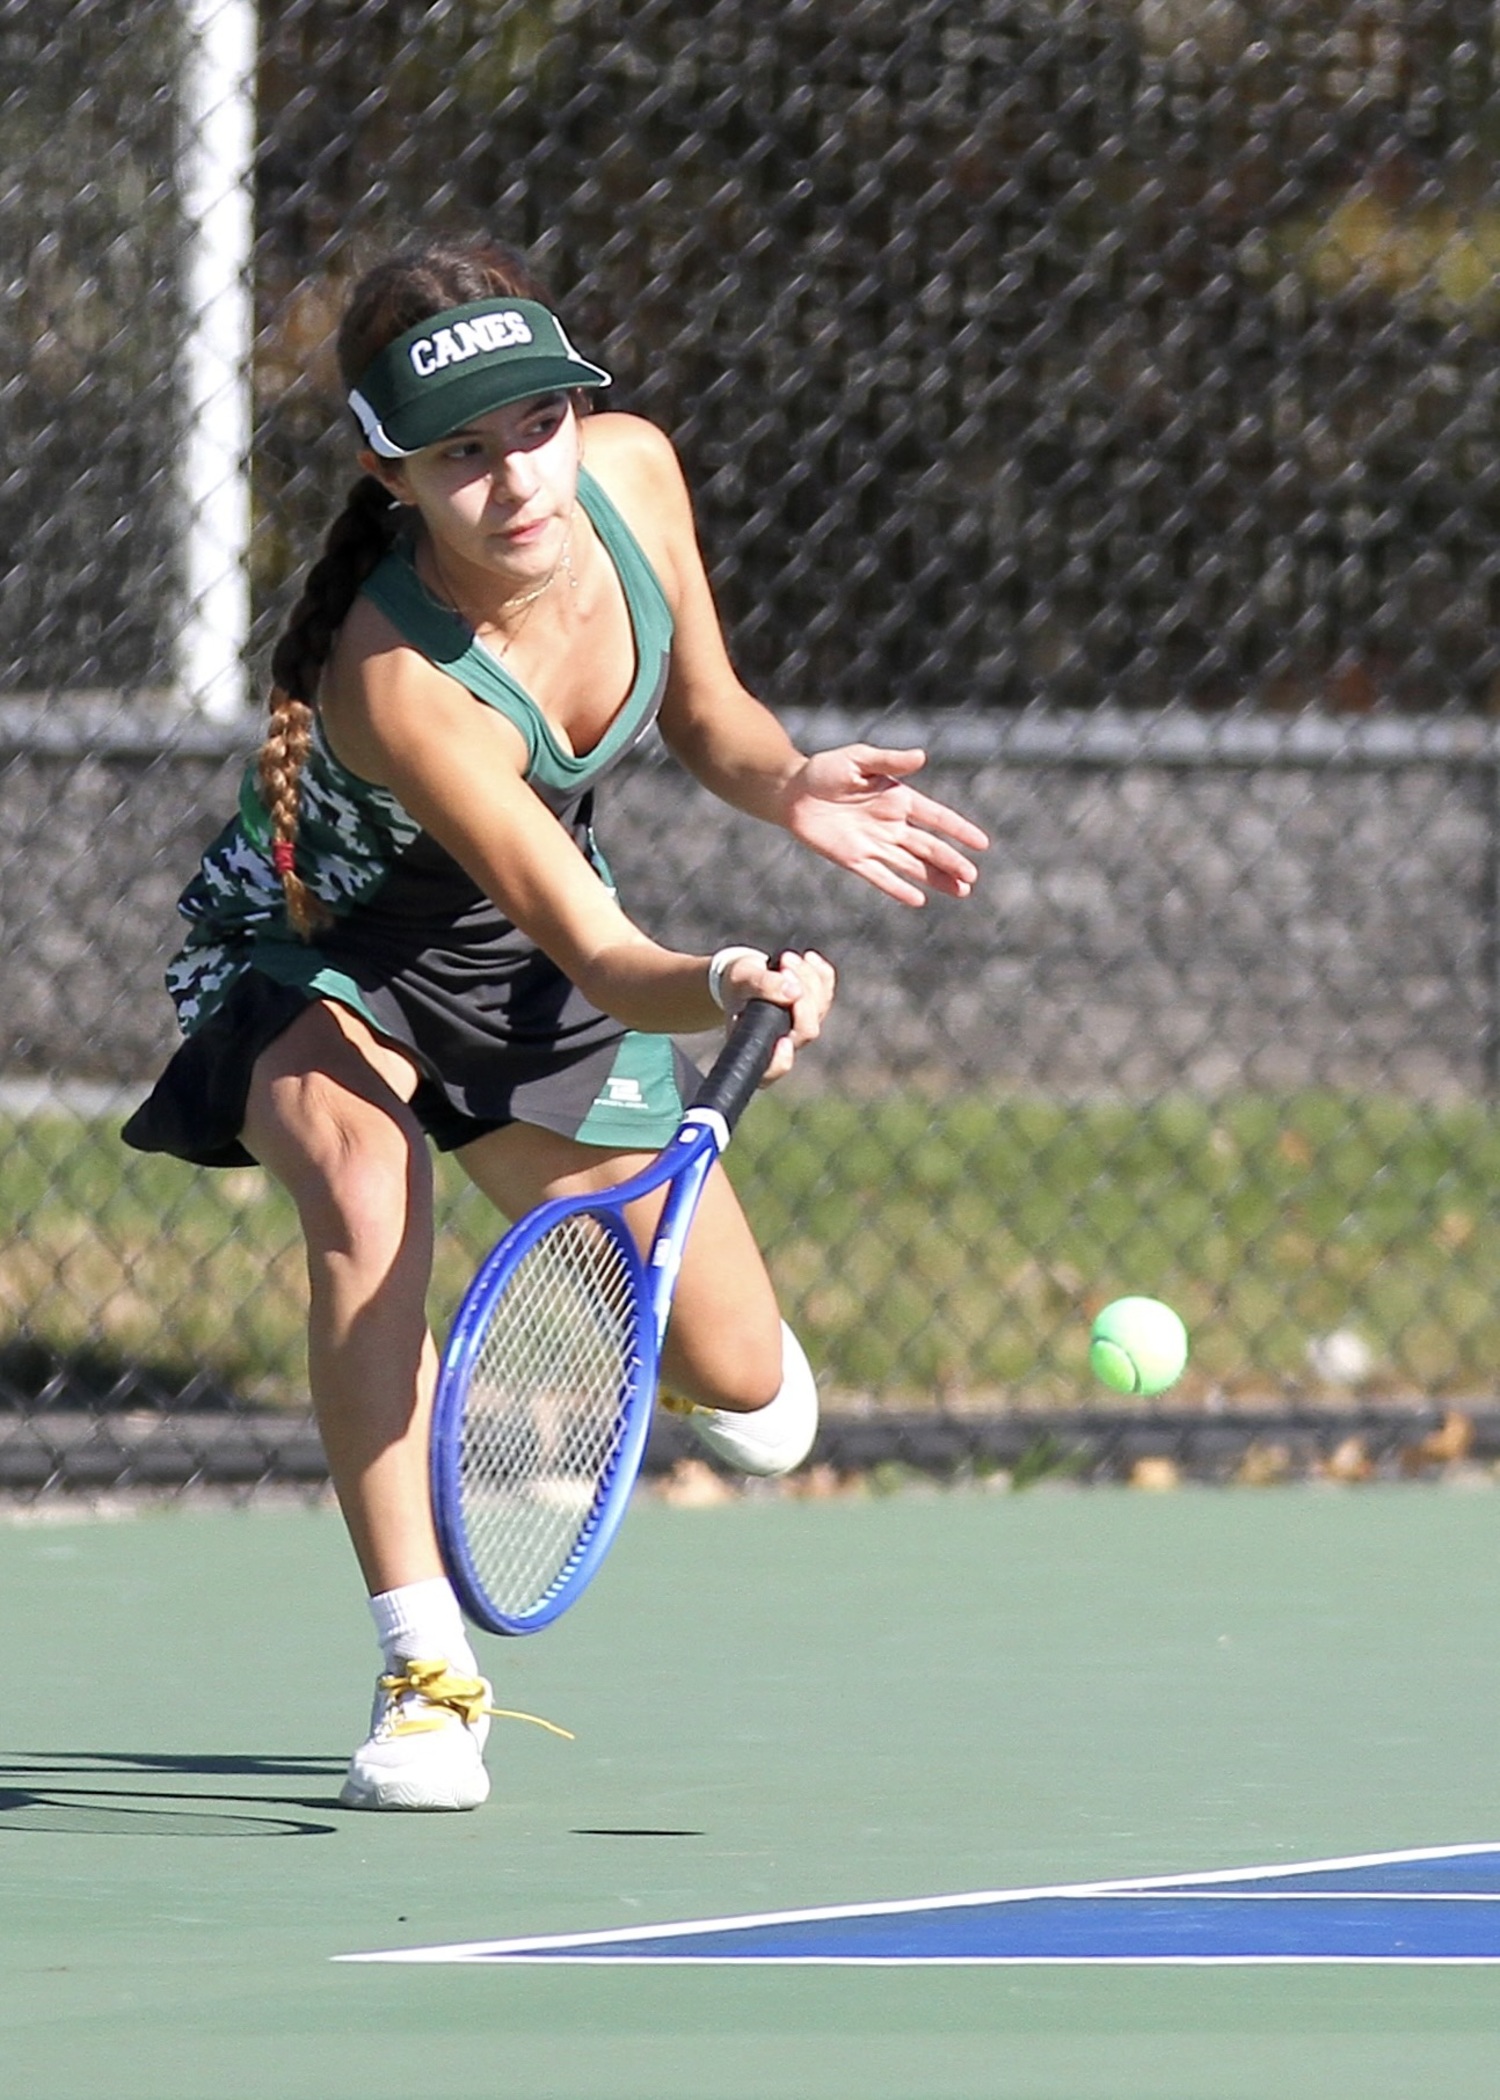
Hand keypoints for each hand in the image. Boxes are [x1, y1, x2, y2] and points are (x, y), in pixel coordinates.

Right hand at [716, 948, 836, 1083]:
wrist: (744, 977)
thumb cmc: (737, 985)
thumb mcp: (741, 981)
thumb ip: (762, 986)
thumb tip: (792, 991)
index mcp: (758, 1045)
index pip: (774, 1067)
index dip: (782, 1059)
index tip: (783, 1041)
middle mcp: (784, 1042)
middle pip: (807, 1030)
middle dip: (800, 995)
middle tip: (783, 968)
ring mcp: (803, 1025)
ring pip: (819, 1007)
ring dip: (807, 978)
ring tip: (785, 958)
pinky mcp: (816, 1007)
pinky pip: (827, 991)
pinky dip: (821, 973)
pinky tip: (808, 958)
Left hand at [782, 745, 988, 906]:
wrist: (792, 792)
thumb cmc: (825, 770)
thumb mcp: (859, 759)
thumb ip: (889, 761)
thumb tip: (922, 757)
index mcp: (898, 798)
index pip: (936, 817)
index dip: (959, 830)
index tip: (982, 844)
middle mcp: (891, 824)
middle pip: (929, 847)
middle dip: (951, 862)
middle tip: (972, 878)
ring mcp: (874, 844)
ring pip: (912, 865)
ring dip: (935, 879)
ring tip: (960, 892)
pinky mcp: (854, 859)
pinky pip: (881, 876)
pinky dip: (898, 888)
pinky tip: (919, 900)